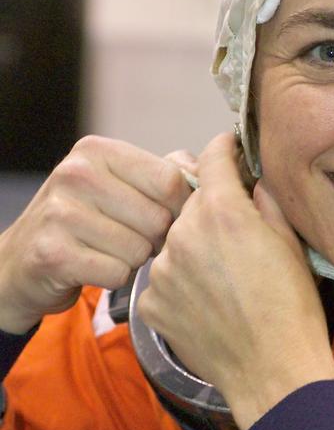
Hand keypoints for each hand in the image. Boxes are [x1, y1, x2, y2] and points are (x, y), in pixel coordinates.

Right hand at [0, 136, 193, 333]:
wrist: (22, 261)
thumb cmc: (86, 221)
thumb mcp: (120, 185)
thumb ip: (167, 173)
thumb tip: (215, 165)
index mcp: (98, 150)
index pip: (171, 180)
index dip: (179, 209)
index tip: (164, 217)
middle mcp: (76, 173)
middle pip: (158, 218)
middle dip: (154, 238)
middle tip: (130, 238)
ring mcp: (60, 212)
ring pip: (139, 249)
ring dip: (133, 260)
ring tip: (109, 251)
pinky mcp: (53, 253)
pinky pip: (117, 273)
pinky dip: (114, 278)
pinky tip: (94, 268)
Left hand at [137, 132, 333, 429]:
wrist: (273, 372)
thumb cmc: (293, 308)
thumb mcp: (291, 243)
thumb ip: (265, 200)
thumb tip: (252, 180)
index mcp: (221, 212)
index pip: (212, 157)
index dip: (224, 148)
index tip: (230, 148)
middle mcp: (182, 234)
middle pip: (192, 203)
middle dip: (214, 209)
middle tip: (240, 234)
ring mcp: (162, 270)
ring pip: (176, 242)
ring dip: (196, 249)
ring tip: (226, 278)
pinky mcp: (151, 303)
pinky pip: (165, 279)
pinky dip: (183, 284)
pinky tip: (209, 302)